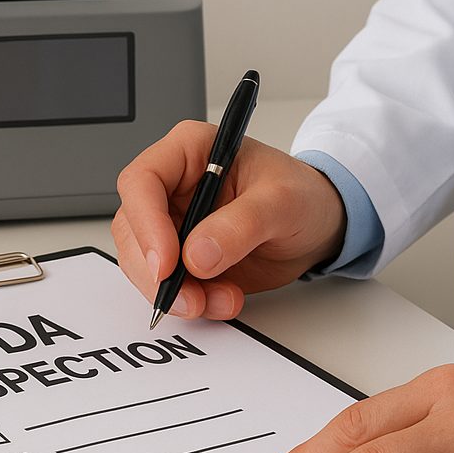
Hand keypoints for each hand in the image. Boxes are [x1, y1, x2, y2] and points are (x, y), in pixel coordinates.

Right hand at [111, 122, 347, 318]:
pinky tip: (223, 301)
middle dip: (156, 271)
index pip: (142, 181)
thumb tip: (196, 254)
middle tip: (189, 298)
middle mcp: (172, 186)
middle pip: (133, 228)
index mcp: (189, 152)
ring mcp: (174, 223)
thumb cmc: (303, 195)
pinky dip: (191, 301)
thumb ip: (240, 224)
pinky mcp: (182, 257)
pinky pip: (167, 284)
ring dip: (175, 291)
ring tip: (222, 301)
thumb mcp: (282, 201)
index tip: (167, 263)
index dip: (146, 223)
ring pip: (144, 262)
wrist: (320, 225)